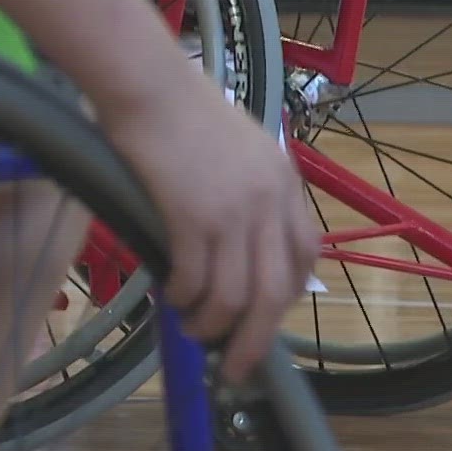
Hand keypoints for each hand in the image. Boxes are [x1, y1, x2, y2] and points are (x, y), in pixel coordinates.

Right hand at [98, 71, 320, 383]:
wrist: (148, 83)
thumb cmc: (183, 111)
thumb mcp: (243, 149)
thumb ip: (253, 193)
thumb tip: (241, 241)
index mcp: (286, 185)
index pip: (304, 256)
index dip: (287, 296)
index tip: (264, 315)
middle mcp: (269, 203)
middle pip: (275, 293)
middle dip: (256, 339)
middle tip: (236, 367)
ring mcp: (234, 211)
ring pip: (235, 296)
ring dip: (212, 323)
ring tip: (192, 329)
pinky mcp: (193, 216)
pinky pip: (196, 278)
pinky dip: (185, 297)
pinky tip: (171, 298)